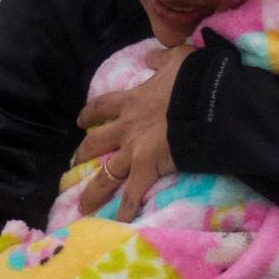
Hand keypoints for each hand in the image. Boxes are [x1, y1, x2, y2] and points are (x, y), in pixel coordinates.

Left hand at [74, 46, 187, 217]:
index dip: (90, 113)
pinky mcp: (146, 167)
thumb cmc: (194, 79)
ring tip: (83, 206)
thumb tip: (151, 55)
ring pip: (105, 174)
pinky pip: (133, 193)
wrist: (204, 100)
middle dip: (83, 153)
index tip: (81, 120)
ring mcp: (133, 150)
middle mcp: (126, 127)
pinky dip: (126, 209)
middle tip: (73, 162)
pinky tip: (119, 223)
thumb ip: (161, 58)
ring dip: (93, 191)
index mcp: (132, 100)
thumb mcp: (178, 58)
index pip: (103, 106)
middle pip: (95, 142)